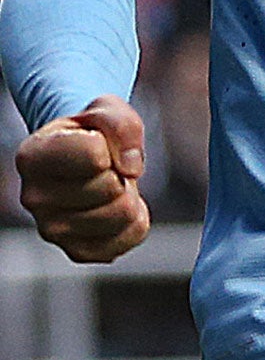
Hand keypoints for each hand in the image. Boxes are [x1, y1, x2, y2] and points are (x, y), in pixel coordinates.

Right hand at [16, 97, 151, 263]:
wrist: (86, 158)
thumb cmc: (93, 132)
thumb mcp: (107, 109)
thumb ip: (121, 125)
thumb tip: (130, 170)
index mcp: (32, 157)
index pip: (95, 155)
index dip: (110, 144)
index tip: (98, 142)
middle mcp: (33, 198)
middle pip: (110, 187)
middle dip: (121, 172)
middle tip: (107, 168)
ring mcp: (52, 229)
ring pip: (122, 214)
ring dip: (129, 195)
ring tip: (109, 185)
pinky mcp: (77, 250)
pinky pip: (129, 237)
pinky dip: (136, 220)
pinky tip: (115, 207)